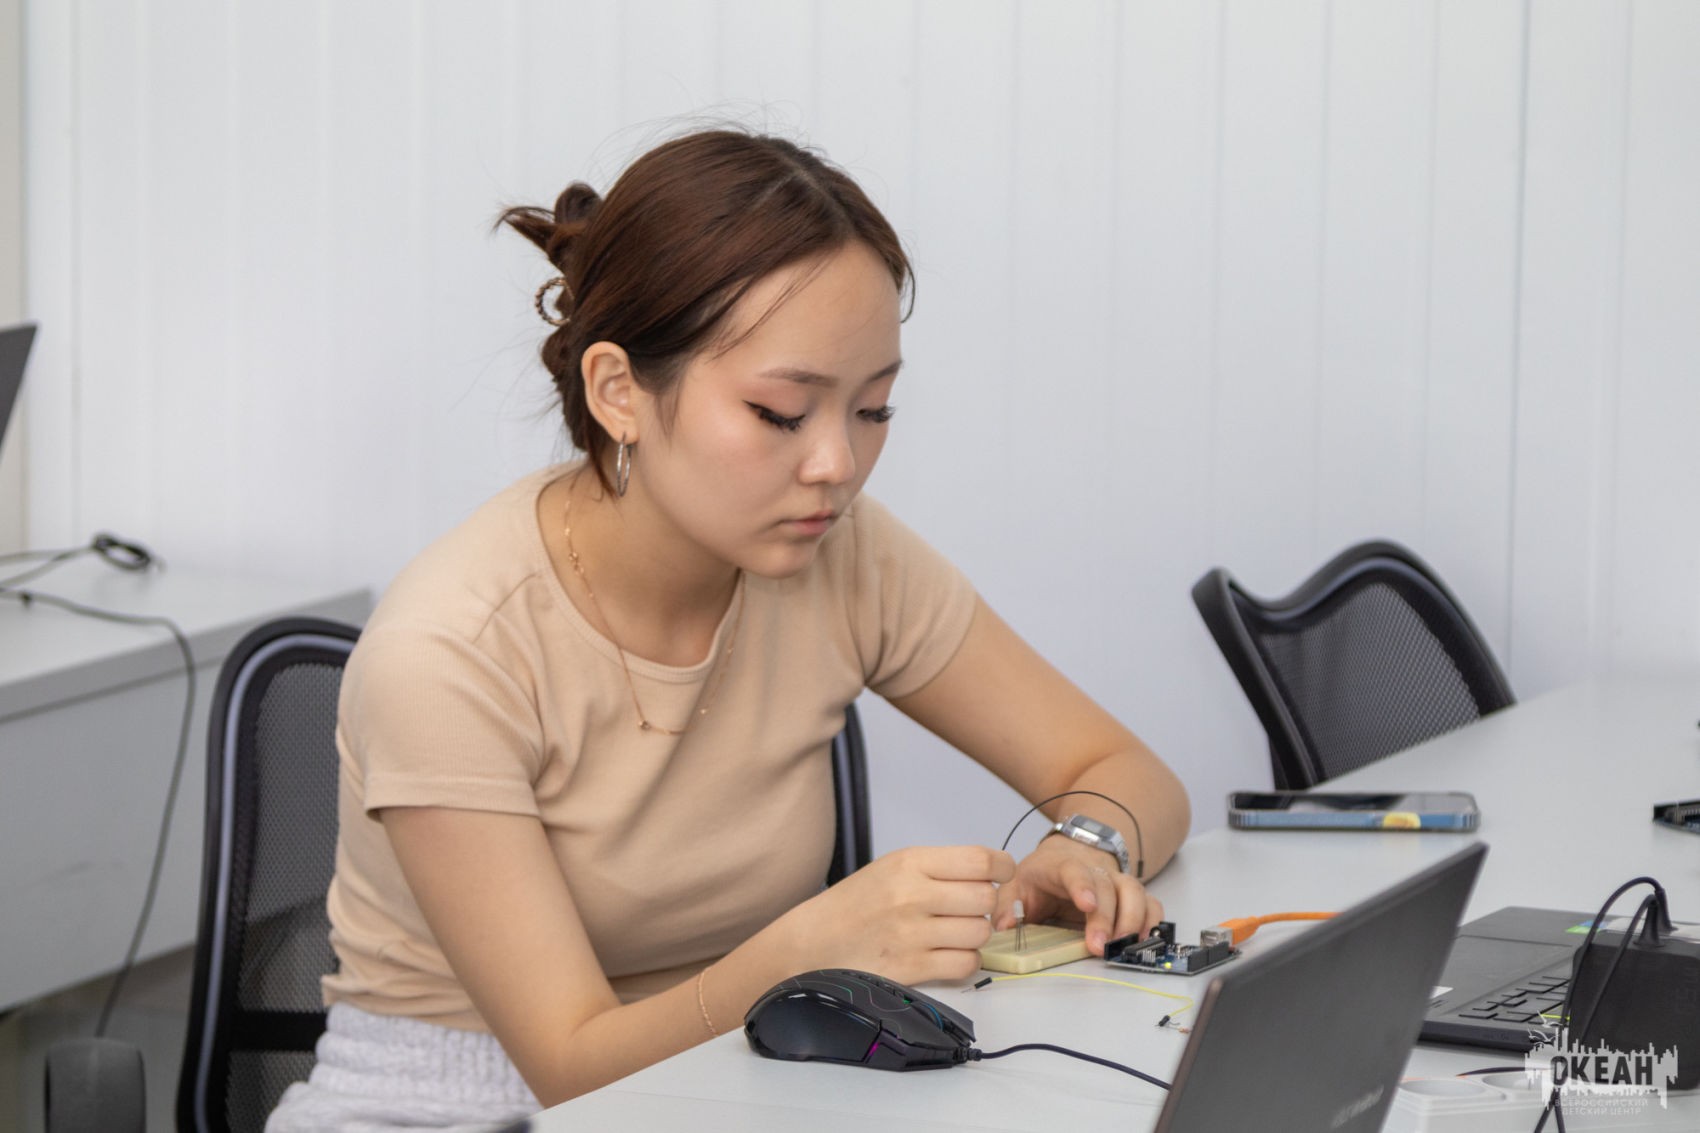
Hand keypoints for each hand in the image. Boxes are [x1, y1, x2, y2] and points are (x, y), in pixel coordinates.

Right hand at [774, 845, 1015, 984]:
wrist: (813, 942)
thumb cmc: (857, 903)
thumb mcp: (894, 867)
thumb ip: (941, 868)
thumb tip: (993, 875)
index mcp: (909, 862)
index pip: (981, 861)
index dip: (1003, 869)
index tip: (1001, 876)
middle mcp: (912, 895)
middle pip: (986, 899)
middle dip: (987, 905)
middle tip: (972, 909)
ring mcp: (912, 934)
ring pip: (980, 933)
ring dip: (976, 934)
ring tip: (954, 932)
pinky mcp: (911, 968)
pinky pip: (965, 964)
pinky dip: (965, 960)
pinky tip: (948, 953)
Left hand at [995, 835, 1163, 955]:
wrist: (1066, 856)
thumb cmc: (1041, 876)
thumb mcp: (1016, 884)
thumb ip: (1006, 905)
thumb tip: (1003, 927)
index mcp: (1061, 866)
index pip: (1074, 871)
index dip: (1082, 886)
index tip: (1086, 904)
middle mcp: (1094, 870)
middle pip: (1108, 888)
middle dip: (1107, 919)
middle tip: (1100, 947)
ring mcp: (1115, 881)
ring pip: (1134, 892)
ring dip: (1132, 920)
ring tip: (1125, 946)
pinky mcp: (1130, 895)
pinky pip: (1150, 903)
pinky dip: (1152, 920)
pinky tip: (1144, 939)